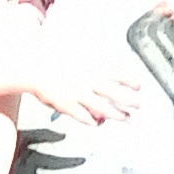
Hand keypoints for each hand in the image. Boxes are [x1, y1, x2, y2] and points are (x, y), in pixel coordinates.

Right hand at [22, 37, 143, 127]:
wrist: (32, 66)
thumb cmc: (54, 56)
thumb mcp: (78, 51)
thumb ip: (93, 59)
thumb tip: (109, 63)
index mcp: (92, 66)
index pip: (118, 74)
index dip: (131, 80)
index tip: (140, 85)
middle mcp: (89, 81)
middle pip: (115, 94)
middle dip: (130, 100)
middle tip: (140, 105)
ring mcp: (79, 95)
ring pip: (103, 108)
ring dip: (117, 114)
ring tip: (126, 118)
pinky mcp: (67, 106)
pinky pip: (84, 117)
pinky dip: (94, 121)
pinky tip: (98, 122)